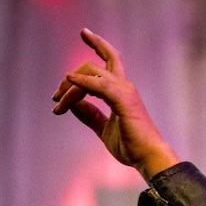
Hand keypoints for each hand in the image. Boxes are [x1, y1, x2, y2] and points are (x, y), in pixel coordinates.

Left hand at [52, 28, 178, 180]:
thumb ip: (90, 115)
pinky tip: (69, 81)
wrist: (148, 157)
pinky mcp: (123, 100)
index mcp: (122, 92)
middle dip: (71, 75)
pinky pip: (97, 84)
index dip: (95, 48)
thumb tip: (72, 105)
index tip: (74, 57)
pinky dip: (81, 81)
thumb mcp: (104, 129)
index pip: (109, 61)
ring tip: (58, 102)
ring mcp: (125, 92)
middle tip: (56, 95)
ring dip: (69, 87)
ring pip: (91, 73)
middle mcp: (125, 87)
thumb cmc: (131, 146)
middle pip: (94, 64)